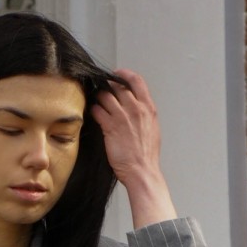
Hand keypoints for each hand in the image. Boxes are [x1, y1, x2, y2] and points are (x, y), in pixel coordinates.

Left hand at [91, 70, 176, 227]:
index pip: (137, 81)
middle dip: (107, 85)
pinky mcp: (110, 127)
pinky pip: (97, 110)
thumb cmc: (146, 155)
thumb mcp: (152, 129)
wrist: (142, 171)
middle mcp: (135, 109)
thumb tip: (137, 107)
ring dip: (98, 97)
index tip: (117, 75)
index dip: (125, 75)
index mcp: (148, 108)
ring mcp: (122, 117)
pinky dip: (93, 110)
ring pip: (105, 96)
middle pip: (118, 86)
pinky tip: (94, 114)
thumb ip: (144, 115)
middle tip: (102, 89)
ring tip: (96, 103)